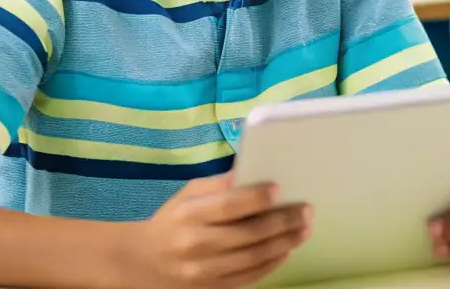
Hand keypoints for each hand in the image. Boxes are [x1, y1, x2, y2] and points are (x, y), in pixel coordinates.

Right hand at [123, 174, 310, 288]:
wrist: (143, 262)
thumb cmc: (174, 220)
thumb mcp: (189, 194)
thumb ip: (221, 185)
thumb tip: (257, 171)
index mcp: (188, 215)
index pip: (227, 205)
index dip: (255, 198)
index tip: (280, 189)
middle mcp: (195, 245)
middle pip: (247, 234)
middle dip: (282, 222)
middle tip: (307, 210)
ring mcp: (203, 272)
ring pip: (252, 259)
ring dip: (284, 243)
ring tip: (304, 229)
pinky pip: (248, 278)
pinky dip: (272, 263)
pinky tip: (287, 249)